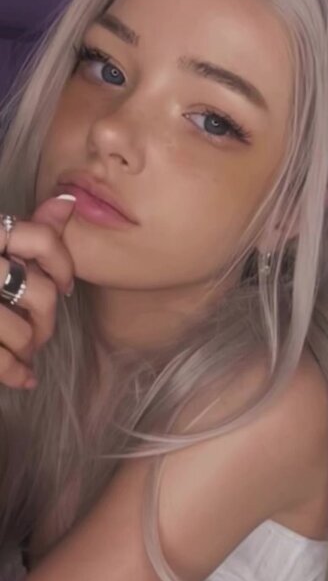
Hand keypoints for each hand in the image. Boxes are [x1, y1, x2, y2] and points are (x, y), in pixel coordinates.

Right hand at [0, 194, 75, 389]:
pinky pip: (1, 361)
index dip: (63, 265)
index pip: (42, 240)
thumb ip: (26, 227)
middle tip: (38, 330)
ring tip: (22, 350)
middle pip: (42, 294)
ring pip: (24, 333)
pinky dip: (16, 374)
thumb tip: (68, 203)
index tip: (65, 285)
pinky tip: (25, 378)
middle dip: (46, 321)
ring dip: (28, 349)